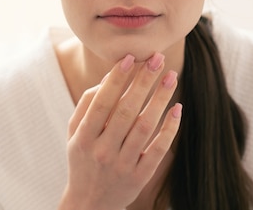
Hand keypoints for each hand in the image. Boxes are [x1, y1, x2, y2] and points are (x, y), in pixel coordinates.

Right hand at [58, 53, 181, 209]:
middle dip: (143, 81)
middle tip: (158, 58)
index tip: (131, 57)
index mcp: (83, 137)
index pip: (102, 102)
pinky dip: (169, 129)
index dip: (116, 79)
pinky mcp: (140, 177)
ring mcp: (122, 165)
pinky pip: (158, 149)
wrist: (89, 203)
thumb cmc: (83, 157)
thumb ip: (87, 103)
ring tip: (171, 76)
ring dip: (160, 98)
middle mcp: (102, 151)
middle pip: (126, 110)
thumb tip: (111, 76)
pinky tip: (177, 108)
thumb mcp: (75, 132)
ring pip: (144, 127)